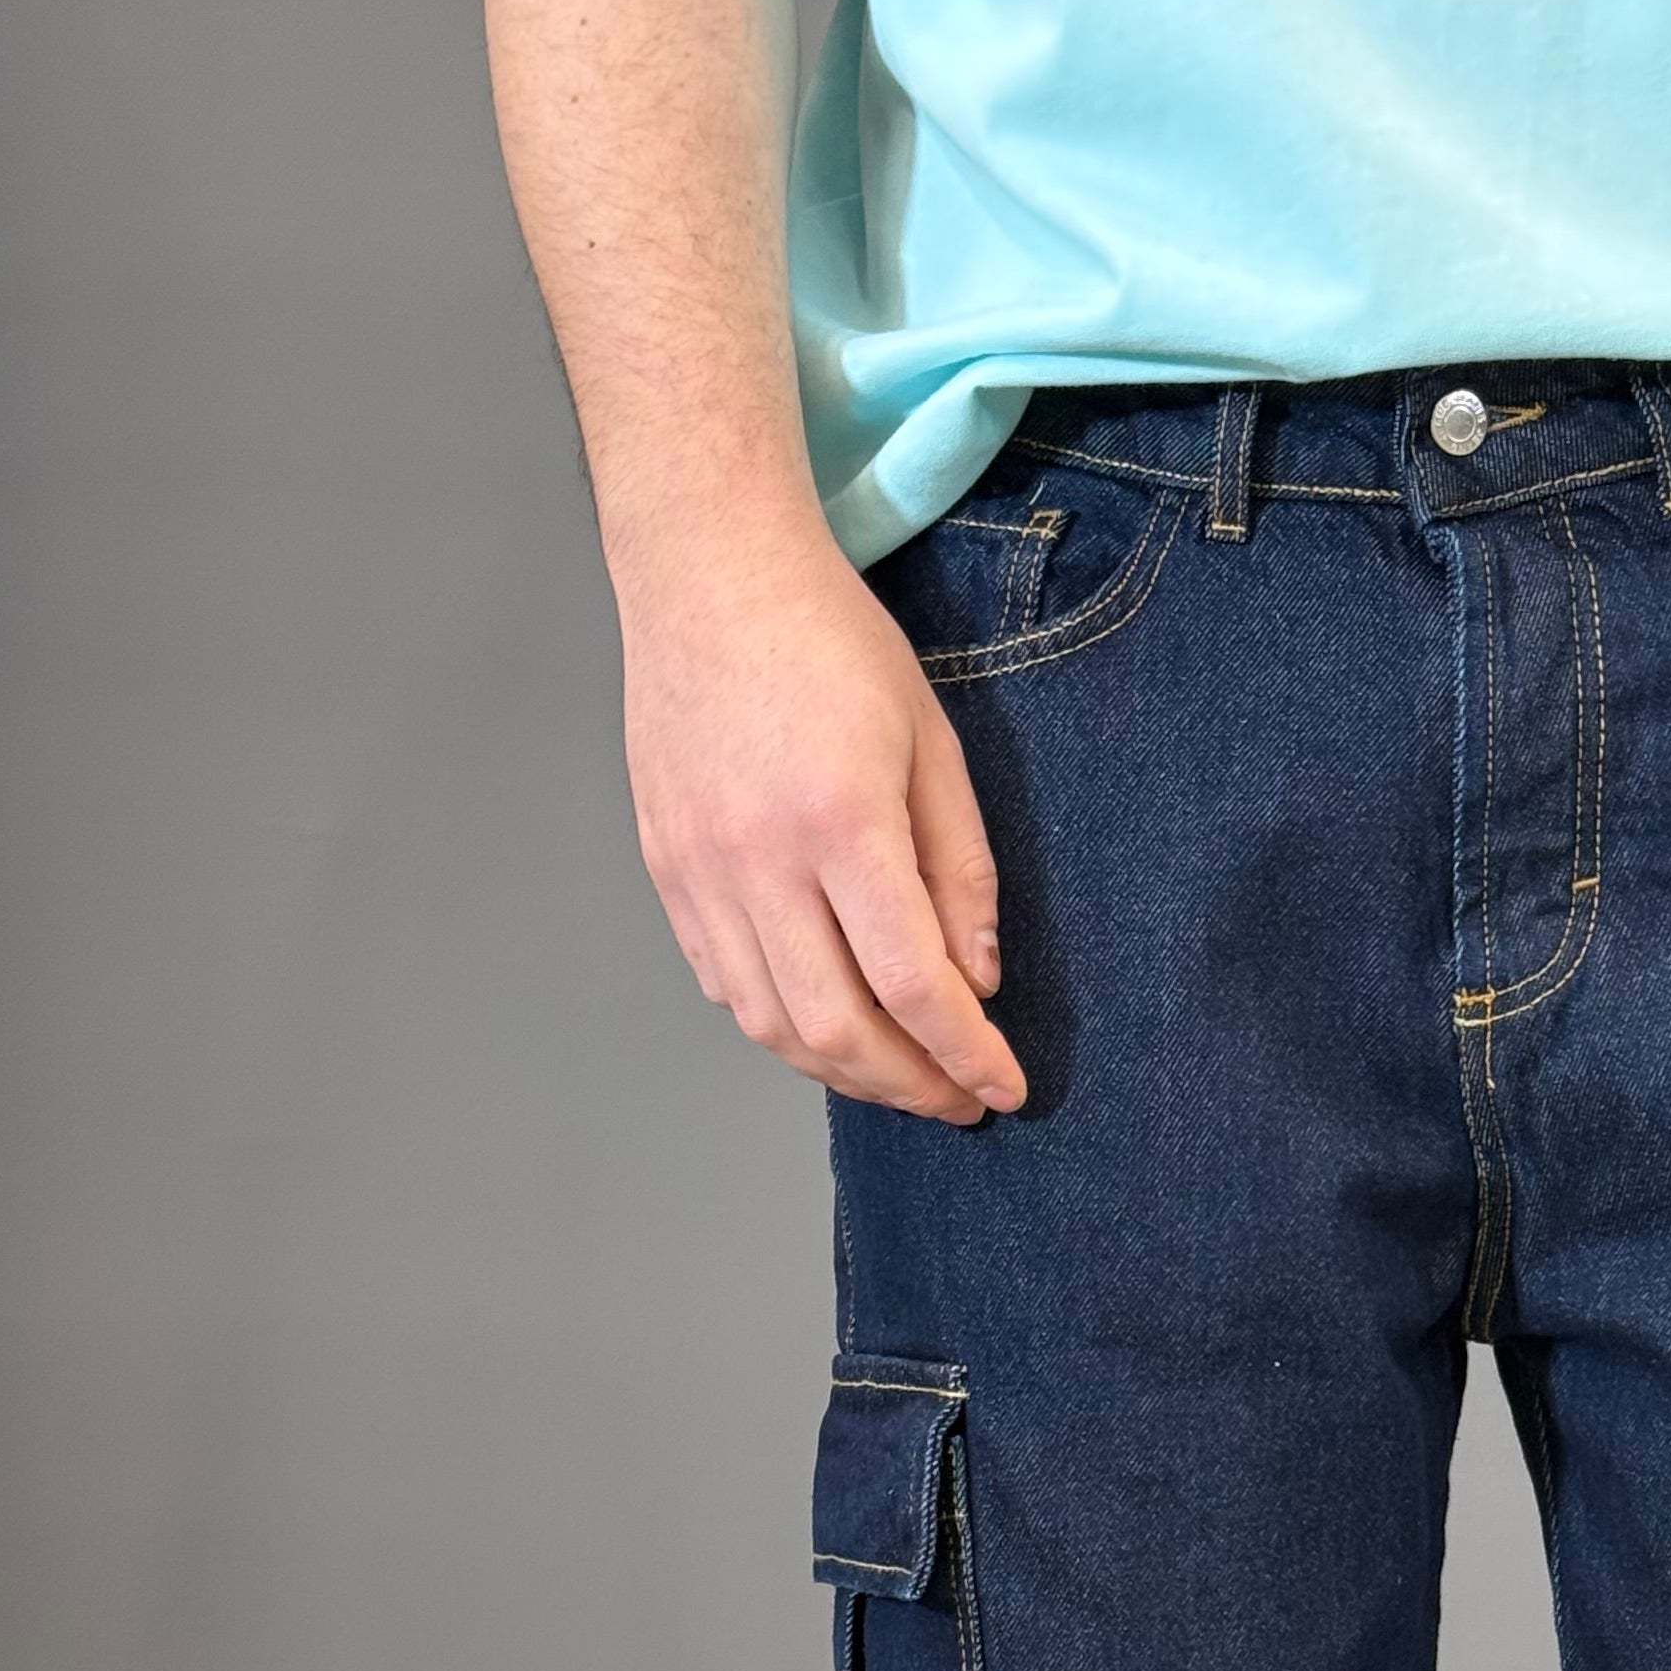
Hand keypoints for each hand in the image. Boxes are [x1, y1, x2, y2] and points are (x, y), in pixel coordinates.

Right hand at [618, 530, 1023, 1121]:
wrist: (709, 570)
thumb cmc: (832, 642)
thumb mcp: (933, 743)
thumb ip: (961, 871)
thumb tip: (977, 983)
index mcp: (841, 819)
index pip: (914, 983)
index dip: (966, 1055)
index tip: (1004, 1089)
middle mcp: (760, 857)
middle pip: (839, 1028)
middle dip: (910, 1085)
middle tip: (958, 1100)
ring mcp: (701, 869)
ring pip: (775, 1024)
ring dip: (847, 1072)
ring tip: (903, 1075)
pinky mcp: (667, 869)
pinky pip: (728, 987)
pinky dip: (787, 1027)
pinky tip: (833, 1027)